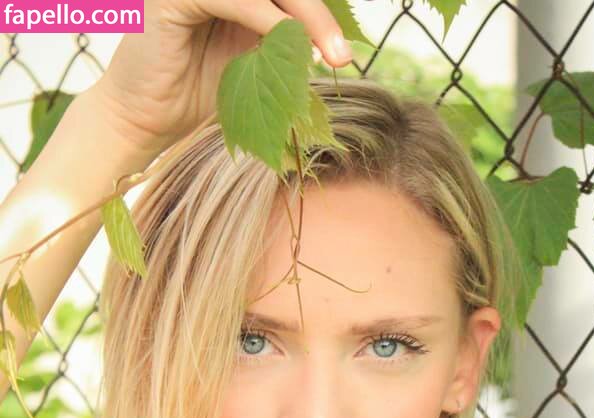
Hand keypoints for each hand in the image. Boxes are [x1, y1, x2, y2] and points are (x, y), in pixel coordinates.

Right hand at [90, 0, 352, 159]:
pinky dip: (270, 22)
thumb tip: (333, 43)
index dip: (317, 15)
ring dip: (306, 17)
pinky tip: (292, 49)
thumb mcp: (251, 67)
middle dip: (318, 15)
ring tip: (330, 55)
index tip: (345, 50)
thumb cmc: (195, 99)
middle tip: (345, 55)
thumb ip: (282, 45)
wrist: (144, 121)